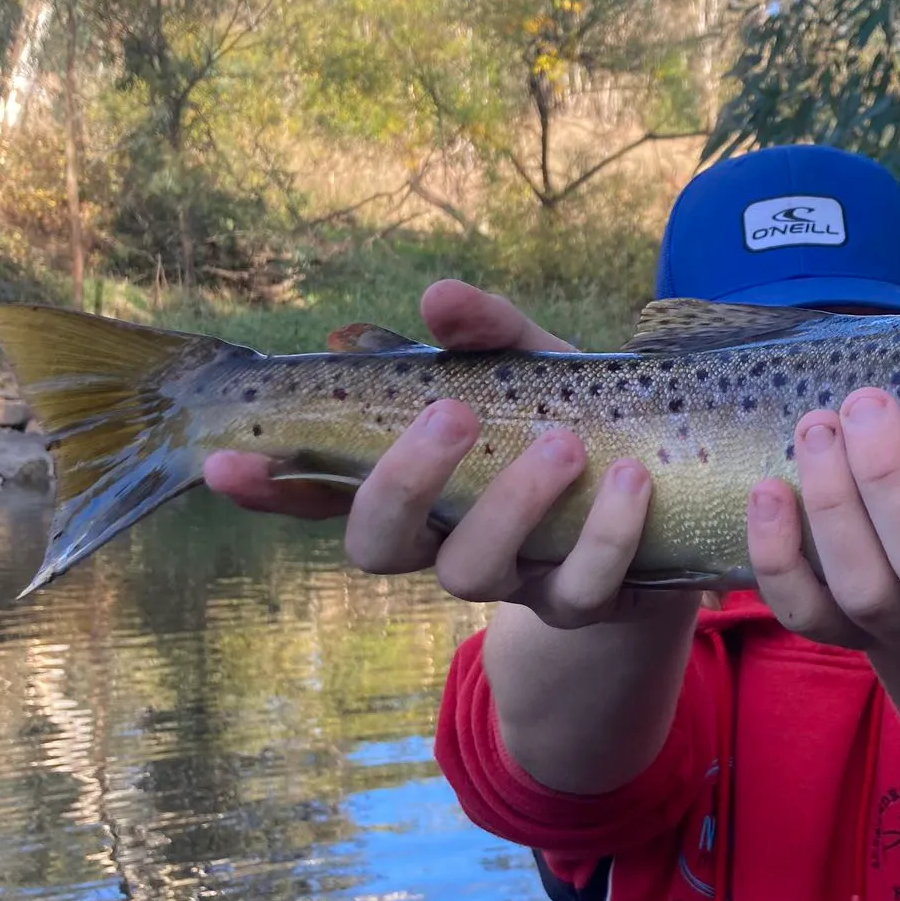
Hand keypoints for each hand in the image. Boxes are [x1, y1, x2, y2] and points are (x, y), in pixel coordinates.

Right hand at [204, 279, 670, 627]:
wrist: (672, 499)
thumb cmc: (576, 418)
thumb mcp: (532, 365)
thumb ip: (487, 332)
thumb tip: (436, 298)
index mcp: (419, 482)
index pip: (322, 492)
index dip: (270, 485)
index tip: (227, 460)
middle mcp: (444, 538)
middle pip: (377, 546)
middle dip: (402, 482)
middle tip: (451, 413)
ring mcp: (509, 580)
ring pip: (471, 573)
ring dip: (513, 503)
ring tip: (566, 444)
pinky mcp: (580, 602)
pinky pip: (581, 587)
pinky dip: (606, 533)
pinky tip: (631, 480)